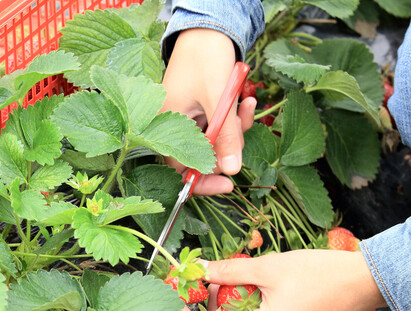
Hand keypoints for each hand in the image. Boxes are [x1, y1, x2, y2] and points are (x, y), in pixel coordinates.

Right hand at [162, 28, 255, 194]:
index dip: (203, 181)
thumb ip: (226, 135)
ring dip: (236, 128)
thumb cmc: (205, 57)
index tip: (227, 185)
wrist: (210, 26)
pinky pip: (221, 124)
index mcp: (164, 125)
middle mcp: (173, 124)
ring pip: (216, 139)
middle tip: (241, 134)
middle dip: (227, 146)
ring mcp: (189, 117)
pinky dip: (236, 117)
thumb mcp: (218, 98)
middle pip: (203, 154)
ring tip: (247, 104)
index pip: (180, 168)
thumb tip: (232, 170)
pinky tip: (247, 99)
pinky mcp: (203, 109)